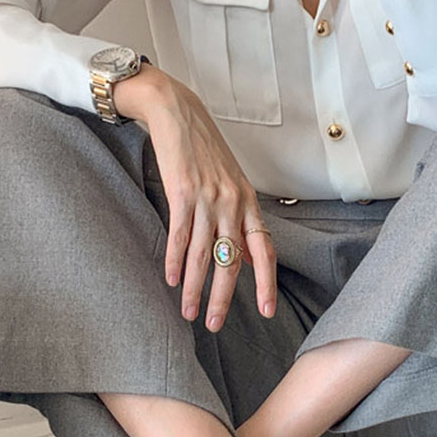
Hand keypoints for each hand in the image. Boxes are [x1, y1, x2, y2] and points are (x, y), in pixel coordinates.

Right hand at [118, 69, 277, 331]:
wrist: (178, 112)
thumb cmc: (204, 148)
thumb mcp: (232, 180)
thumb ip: (239, 217)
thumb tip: (246, 256)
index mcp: (248, 200)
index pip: (263, 248)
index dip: (266, 282)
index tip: (266, 311)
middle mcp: (232, 202)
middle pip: (232, 260)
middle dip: (224, 297)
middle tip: (215, 325)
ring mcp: (208, 197)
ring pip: (204, 254)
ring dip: (195, 288)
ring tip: (189, 314)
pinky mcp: (182, 191)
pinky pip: (180, 235)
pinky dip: (174, 261)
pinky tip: (170, 281)